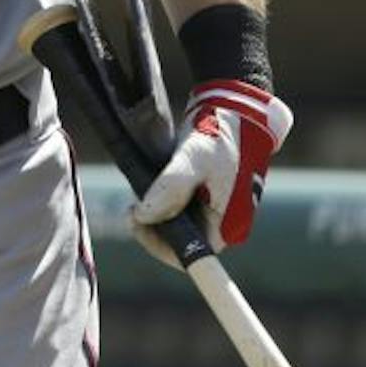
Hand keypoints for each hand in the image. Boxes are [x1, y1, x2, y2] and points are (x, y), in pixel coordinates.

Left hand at [129, 81, 291, 268]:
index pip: (191, 256)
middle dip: (153, 228)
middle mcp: (224, 223)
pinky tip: (148, 185)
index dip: (160, 247)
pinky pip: (178, 208)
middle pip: (181, 242)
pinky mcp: (206, 196)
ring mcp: (215, 210)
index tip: (136, 223)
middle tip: (131, 206)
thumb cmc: (219, 136)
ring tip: (137, 195)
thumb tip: (144, 217)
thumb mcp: (193, 160)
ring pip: (177, 224)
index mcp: (229, 225)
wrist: (234, 109)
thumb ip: (170, 189)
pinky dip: (161, 201)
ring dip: (155, 214)